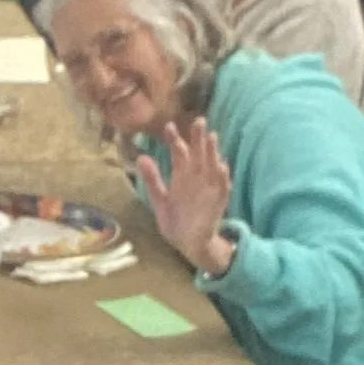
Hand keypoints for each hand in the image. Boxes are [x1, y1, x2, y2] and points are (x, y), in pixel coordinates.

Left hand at [135, 118, 234, 276]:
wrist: (188, 244)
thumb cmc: (175, 220)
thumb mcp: (160, 200)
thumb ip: (152, 180)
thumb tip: (140, 157)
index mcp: (181, 176)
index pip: (179, 153)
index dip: (174, 139)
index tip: (168, 126)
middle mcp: (196, 178)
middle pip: (198, 154)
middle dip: (198, 138)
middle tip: (198, 120)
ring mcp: (209, 188)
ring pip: (212, 166)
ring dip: (213, 153)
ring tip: (212, 137)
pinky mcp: (218, 201)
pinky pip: (222, 188)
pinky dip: (223, 178)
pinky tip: (222, 166)